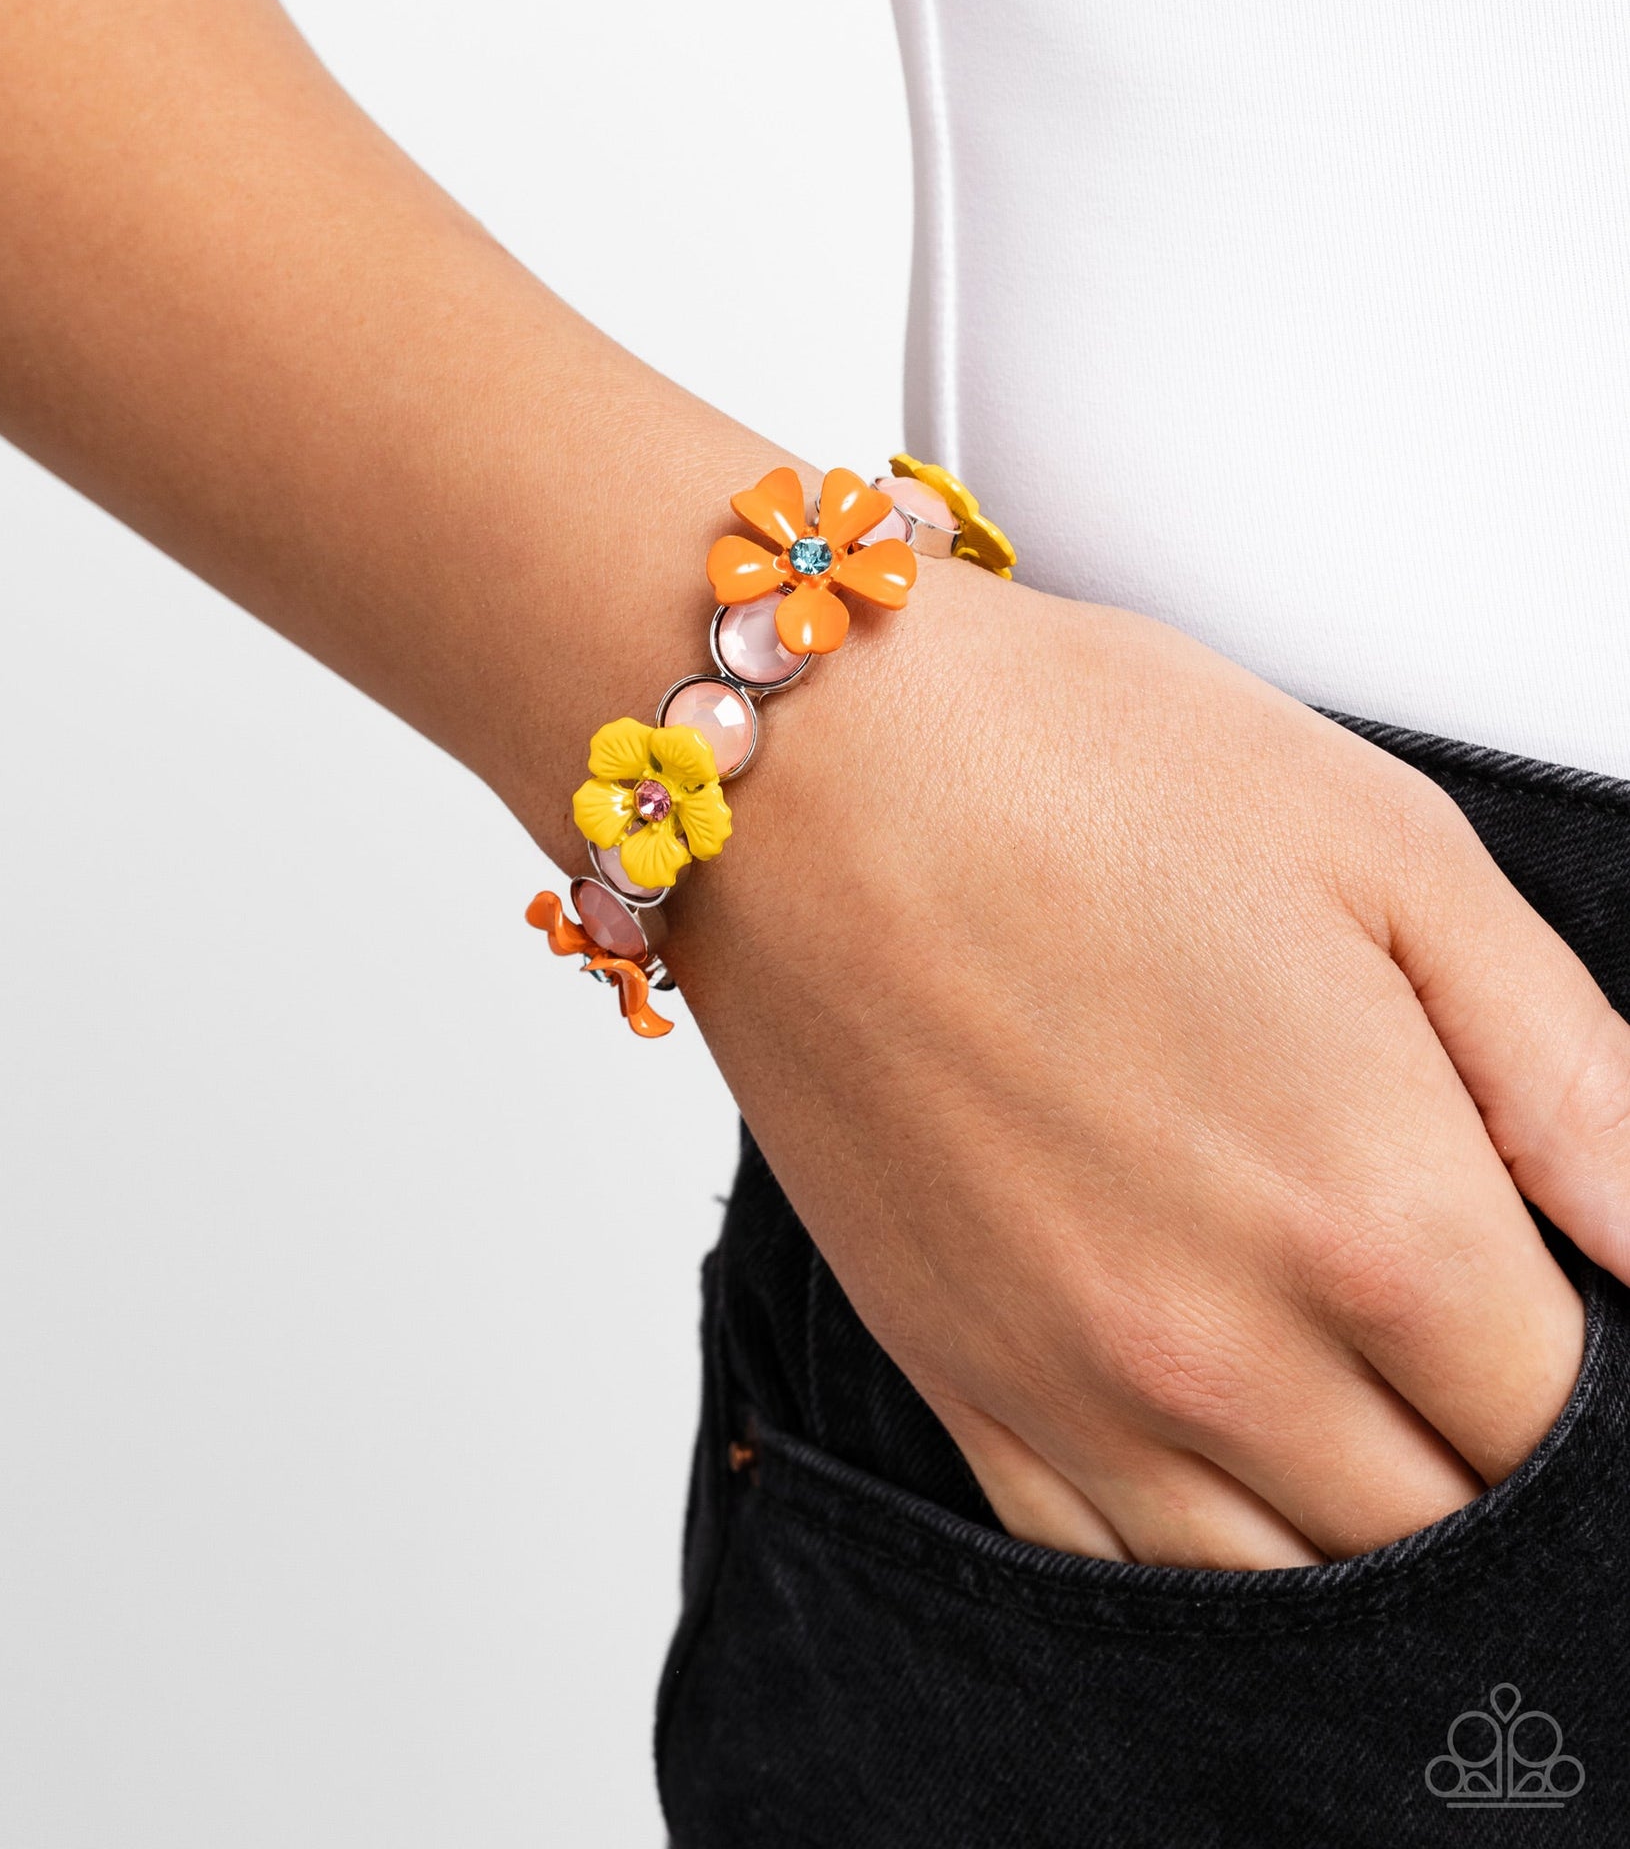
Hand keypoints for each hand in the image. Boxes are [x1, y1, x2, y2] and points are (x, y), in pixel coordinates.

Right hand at [667, 560, 1629, 1566]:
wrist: (802, 767)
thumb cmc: (1074, 768)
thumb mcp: (1386, 852)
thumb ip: (1565, 1070)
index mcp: (1372, 1219)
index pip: (1571, 1416)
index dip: (1605, 1374)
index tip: (1568, 1302)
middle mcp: (1225, 1353)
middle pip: (1445, 1530)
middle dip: (1499, 1459)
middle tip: (1480, 1351)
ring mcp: (1073, 1387)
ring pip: (1283, 1585)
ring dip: (1366, 1534)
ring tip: (1380, 1431)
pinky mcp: (954, 1378)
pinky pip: (1105, 1569)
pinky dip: (1201, 1561)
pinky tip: (1230, 1487)